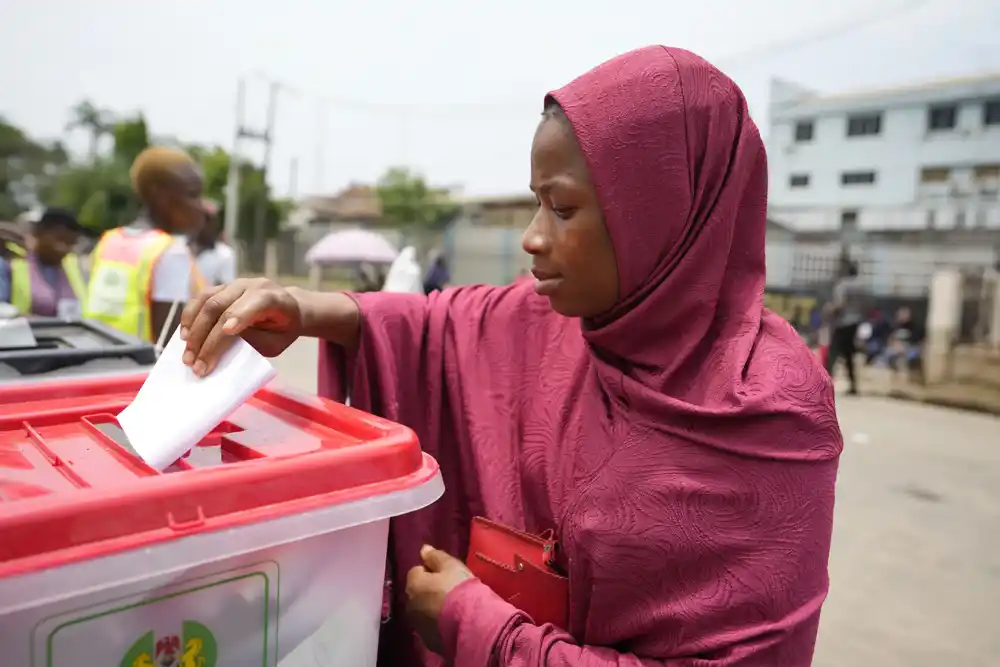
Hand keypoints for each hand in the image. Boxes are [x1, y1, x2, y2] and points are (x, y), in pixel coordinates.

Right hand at [179, 277, 302, 375]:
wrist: (288, 308)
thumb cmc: (283, 329)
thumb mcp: (276, 342)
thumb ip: (254, 343)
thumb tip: (222, 350)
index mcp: (272, 298)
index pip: (252, 304)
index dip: (237, 317)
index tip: (226, 333)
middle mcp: (250, 286)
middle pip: (220, 307)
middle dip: (206, 338)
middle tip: (196, 365)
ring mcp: (233, 285)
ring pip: (206, 301)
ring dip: (193, 329)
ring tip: (187, 354)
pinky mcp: (220, 288)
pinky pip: (200, 299)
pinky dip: (189, 318)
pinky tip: (184, 337)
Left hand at [406, 545, 474, 654]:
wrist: (470, 623)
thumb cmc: (459, 588)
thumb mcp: (451, 565)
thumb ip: (435, 556)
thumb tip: (423, 549)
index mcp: (413, 584)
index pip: (417, 571)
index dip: (431, 571)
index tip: (446, 574)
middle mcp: (410, 605)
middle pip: (418, 592)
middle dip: (429, 590)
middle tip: (450, 590)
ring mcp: (417, 625)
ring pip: (423, 611)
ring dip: (432, 608)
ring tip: (452, 608)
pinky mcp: (428, 641)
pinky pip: (431, 627)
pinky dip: (438, 623)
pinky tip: (452, 622)